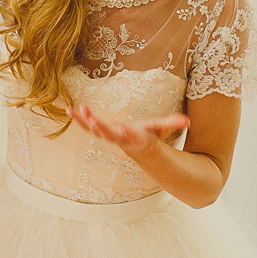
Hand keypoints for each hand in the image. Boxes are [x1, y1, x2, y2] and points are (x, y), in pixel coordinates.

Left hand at [67, 103, 188, 159]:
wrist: (138, 148)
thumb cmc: (151, 135)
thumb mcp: (163, 129)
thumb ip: (174, 124)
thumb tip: (188, 121)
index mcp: (135, 138)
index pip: (131, 136)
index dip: (127, 133)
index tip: (122, 127)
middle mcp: (119, 139)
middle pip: (109, 135)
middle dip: (101, 128)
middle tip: (93, 119)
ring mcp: (108, 136)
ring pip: (94, 131)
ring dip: (85, 122)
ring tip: (77, 109)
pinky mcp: (100, 131)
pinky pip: (86, 127)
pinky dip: (78, 119)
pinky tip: (69, 109)